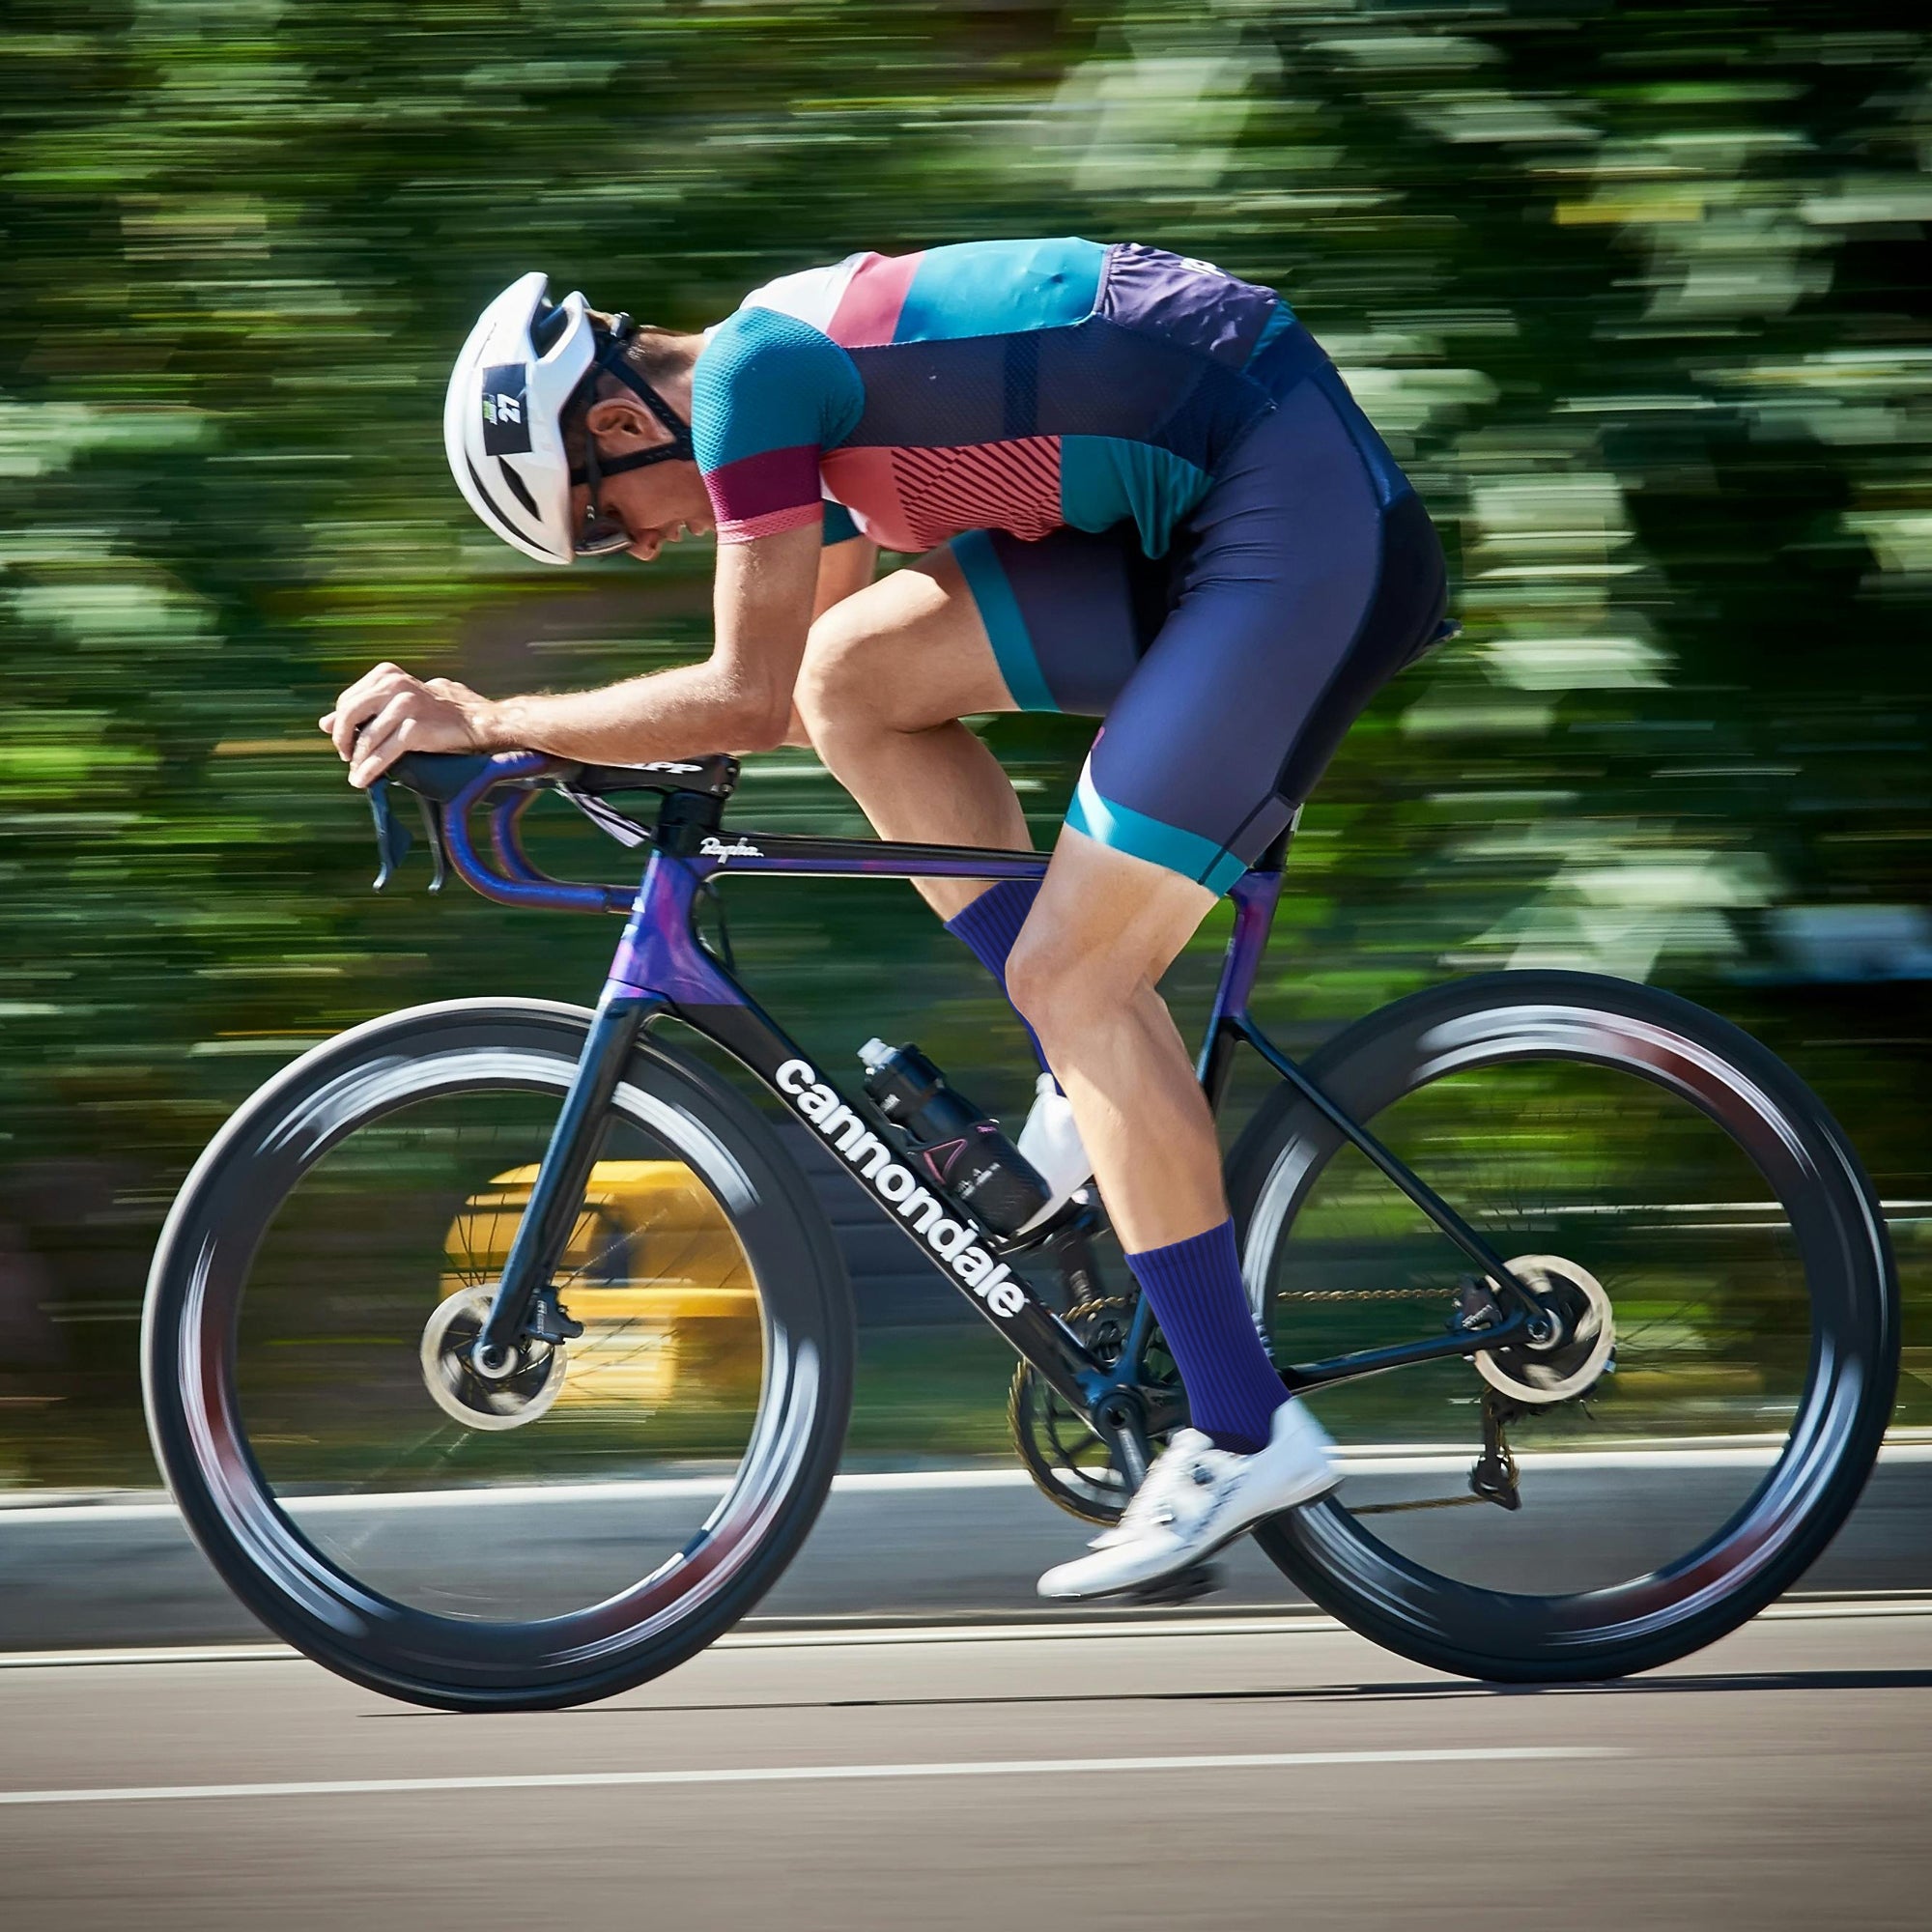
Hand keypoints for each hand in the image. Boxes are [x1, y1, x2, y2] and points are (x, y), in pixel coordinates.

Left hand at [320, 664, 497, 788]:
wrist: (475, 722)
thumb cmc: (435, 714)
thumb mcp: (396, 703)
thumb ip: (363, 710)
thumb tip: (324, 724)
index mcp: (386, 674)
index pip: (348, 701)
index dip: (341, 725)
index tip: (345, 743)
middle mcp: (394, 684)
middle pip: (350, 714)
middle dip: (343, 740)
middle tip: (346, 757)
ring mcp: (405, 705)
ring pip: (366, 738)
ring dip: (358, 761)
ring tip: (356, 774)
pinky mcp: (415, 728)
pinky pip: (384, 753)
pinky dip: (370, 769)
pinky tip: (363, 779)